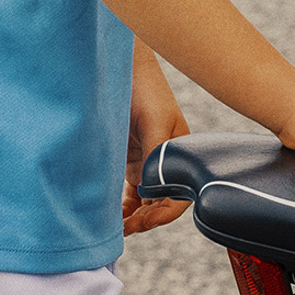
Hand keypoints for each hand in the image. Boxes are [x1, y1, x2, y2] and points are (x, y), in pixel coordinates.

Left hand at [122, 49, 191, 234]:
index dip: (163, 215)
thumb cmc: (142, 87)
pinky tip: (113, 214)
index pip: (179, 196)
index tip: (143, 223)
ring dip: (135, 216)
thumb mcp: (154, 120)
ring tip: (117, 227)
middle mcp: (167, 160)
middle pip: (162, 202)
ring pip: (145, 200)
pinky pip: (131, 190)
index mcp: (181, 152)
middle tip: (126, 228)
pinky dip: (124, 206)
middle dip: (146, 220)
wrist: (117, 66)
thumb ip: (156, 156)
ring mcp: (147, 160)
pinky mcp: (129, 158)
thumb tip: (150, 190)